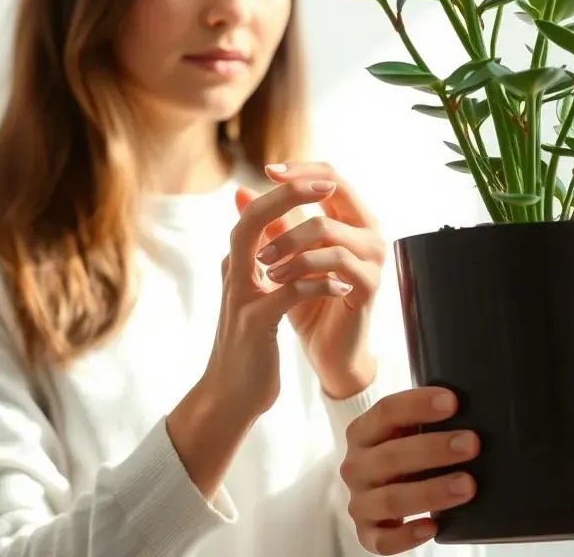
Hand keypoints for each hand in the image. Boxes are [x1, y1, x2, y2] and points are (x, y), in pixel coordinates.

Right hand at [168, 179, 353, 498]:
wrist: (232, 394)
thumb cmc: (251, 340)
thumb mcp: (255, 290)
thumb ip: (263, 252)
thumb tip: (261, 214)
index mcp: (236, 263)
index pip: (253, 212)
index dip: (284, 190)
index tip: (320, 178)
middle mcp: (234, 274)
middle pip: (251, 219)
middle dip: (289, 196)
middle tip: (325, 185)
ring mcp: (242, 300)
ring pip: (266, 252)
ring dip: (305, 238)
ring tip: (340, 230)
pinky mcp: (256, 327)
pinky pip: (286, 295)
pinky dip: (315, 286)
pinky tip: (341, 287)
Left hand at [248, 162, 385, 398]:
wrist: (325, 351)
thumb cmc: (306, 299)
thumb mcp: (283, 257)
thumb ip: (268, 224)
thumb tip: (239, 192)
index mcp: (351, 217)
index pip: (331, 174)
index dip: (301, 168)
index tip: (268, 170)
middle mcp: (368, 230)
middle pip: (336, 188)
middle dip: (294, 195)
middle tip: (259, 212)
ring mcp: (373, 256)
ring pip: (327, 228)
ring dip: (288, 242)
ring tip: (263, 262)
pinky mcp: (369, 283)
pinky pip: (335, 261)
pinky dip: (302, 267)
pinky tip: (279, 280)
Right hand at [340, 387, 478, 553]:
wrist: (372, 490)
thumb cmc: (398, 453)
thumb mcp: (400, 432)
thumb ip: (422, 421)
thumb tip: (469, 409)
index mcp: (361, 432)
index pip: (386, 411)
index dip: (418, 404)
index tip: (452, 402)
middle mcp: (355, 466)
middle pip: (391, 456)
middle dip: (434, 449)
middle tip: (471, 444)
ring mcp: (359, 502)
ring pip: (391, 499)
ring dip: (431, 491)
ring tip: (468, 485)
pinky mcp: (367, 534)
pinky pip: (384, 541)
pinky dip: (408, 536)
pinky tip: (433, 526)